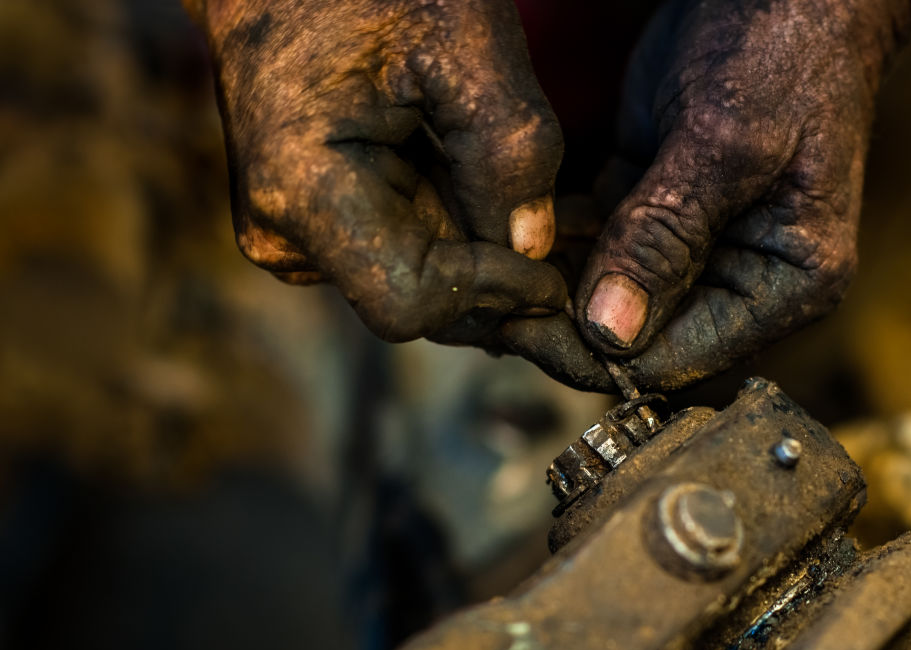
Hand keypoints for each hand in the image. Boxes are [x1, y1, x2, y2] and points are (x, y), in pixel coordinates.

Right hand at [190, 0, 566, 343]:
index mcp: (303, 189)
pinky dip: (458, 235)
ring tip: (548, 217)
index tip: (556, 277)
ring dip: (486, 259)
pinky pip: (402, 252)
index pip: (410, 300)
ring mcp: (294, 230)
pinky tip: (497, 199)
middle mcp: (285, 230)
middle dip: (500, 284)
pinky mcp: (314, 222)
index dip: (491, 295)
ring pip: (417, 280)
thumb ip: (509, 147)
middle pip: (418, 299)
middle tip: (577, 258)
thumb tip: (533, 247)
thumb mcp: (462, 41)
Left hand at [503, 0, 910, 391]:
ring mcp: (694, 247)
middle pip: (636, 335)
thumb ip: (665, 237)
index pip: (677, 358)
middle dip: (562, 320)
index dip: (594, 351)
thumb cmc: (784, 49)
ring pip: (606, 296)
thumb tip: (611, 331)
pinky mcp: (655, 210)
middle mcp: (739, 280)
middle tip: (487, 296)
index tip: (520, 323)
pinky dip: (553, 243)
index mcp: (785, 285)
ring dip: (548, 284)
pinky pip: (595, 247)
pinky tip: (508, 231)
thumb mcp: (726, 143)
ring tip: (483, 268)